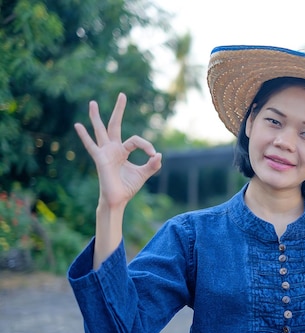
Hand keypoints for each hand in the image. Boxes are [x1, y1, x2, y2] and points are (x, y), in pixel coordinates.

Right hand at [74, 93, 161, 209]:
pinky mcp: (100, 159)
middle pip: (115, 125)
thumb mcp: (143, 174)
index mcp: (123, 151)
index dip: (146, 145)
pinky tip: (78, 125)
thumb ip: (152, 165)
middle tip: (122, 95)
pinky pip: (91, 146)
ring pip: (101, 131)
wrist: (118, 199)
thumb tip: (159, 155)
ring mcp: (105, 152)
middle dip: (119, 110)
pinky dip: (85, 136)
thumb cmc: (127, 187)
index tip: (153, 155)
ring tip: (93, 102)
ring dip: (96, 117)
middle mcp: (112, 148)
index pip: (136, 140)